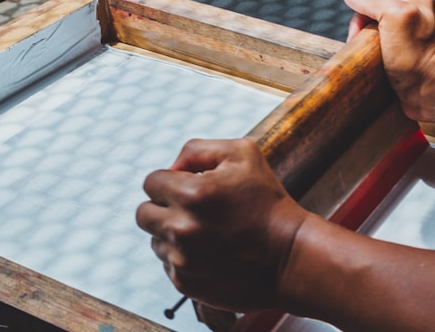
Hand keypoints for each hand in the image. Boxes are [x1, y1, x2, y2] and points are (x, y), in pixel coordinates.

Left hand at [136, 138, 311, 312]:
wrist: (291, 257)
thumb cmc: (269, 202)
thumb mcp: (243, 154)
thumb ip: (197, 150)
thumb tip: (171, 167)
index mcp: (190, 195)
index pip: (151, 182)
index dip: (171, 182)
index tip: (191, 188)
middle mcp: (180, 229)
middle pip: (143, 213)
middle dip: (164, 207)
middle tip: (191, 210)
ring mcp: (181, 260)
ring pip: (155, 240)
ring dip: (173, 234)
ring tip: (207, 234)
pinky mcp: (185, 284)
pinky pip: (168, 264)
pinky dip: (184, 258)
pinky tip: (211, 253)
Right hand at [343, 0, 434, 122]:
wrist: (430, 90)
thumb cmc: (413, 58)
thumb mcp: (393, 19)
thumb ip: (372, 2)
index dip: (360, 16)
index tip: (356, 37)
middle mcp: (418, 9)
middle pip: (375, 12)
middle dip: (364, 28)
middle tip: (362, 47)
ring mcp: (414, 29)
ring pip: (378, 27)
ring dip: (368, 40)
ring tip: (369, 55)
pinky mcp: (411, 48)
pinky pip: (385, 41)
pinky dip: (376, 49)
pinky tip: (377, 59)